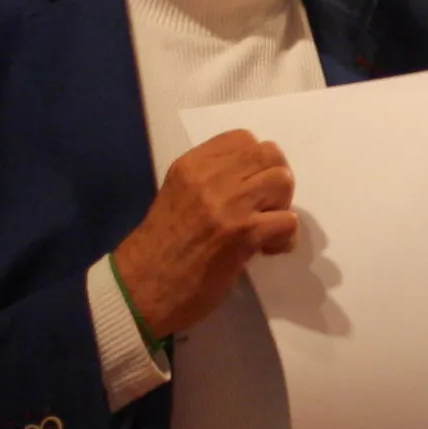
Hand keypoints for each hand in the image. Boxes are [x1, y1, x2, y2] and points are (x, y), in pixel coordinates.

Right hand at [111, 131, 297, 336]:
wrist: (140, 289)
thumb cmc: (157, 250)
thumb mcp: (177, 197)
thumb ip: (209, 183)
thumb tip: (249, 182)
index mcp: (190, 166)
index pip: (243, 139)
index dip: (256, 163)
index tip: (249, 188)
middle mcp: (208, 178)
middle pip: (270, 154)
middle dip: (276, 181)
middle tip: (264, 208)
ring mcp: (227, 204)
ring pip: (283, 181)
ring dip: (282, 207)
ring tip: (266, 229)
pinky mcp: (242, 233)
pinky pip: (287, 220)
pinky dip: (284, 238)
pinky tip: (266, 251)